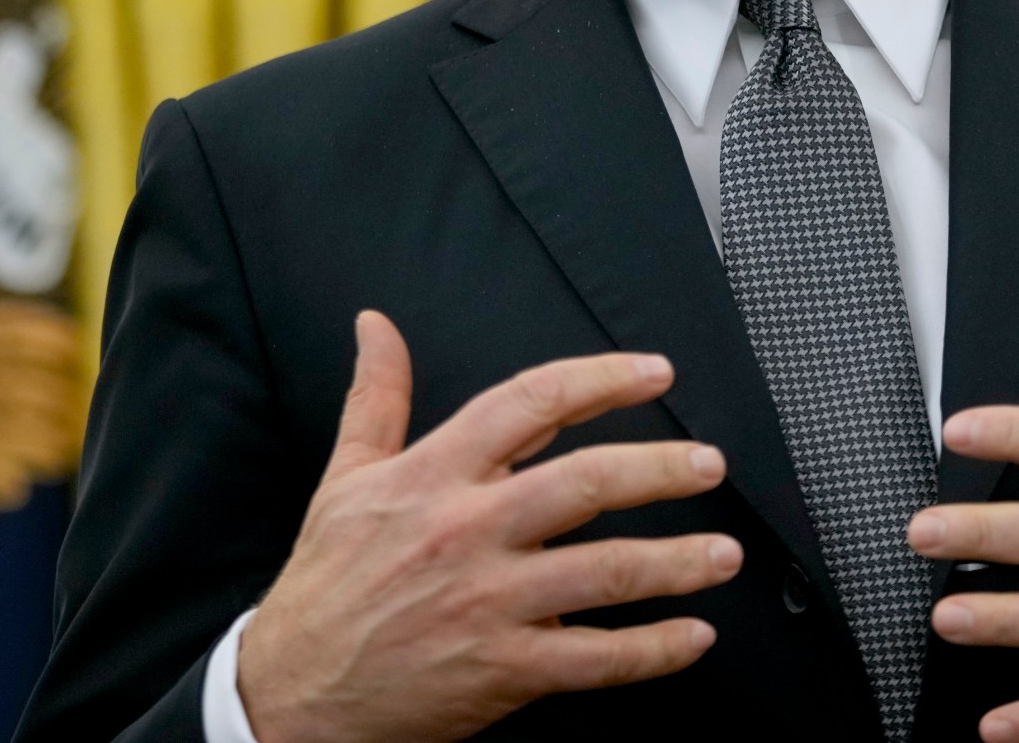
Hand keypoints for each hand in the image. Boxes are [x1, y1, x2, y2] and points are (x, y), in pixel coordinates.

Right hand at [238, 311, 743, 742]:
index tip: (654, 373)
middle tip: (710, 464)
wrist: (293, 691)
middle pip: (585, 485)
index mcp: (434, 476)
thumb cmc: (328, 582)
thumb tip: (377, 327)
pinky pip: (596, 659)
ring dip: (677, 561)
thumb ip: (377, 397)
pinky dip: (654, 651)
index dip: (600, 381)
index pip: (529, 404)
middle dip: (661, 470)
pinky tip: (693, 637)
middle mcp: (468, 532)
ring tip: (725, 552)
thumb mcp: (346, 477)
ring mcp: (490, 604)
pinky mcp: (504, 670)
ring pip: (605, 573)